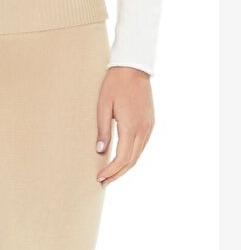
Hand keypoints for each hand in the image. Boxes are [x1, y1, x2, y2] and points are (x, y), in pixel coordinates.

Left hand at [95, 67, 154, 185]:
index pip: (122, 158)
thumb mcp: (103, 107)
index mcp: (131, 126)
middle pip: (131, 161)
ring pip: (138, 155)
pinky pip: (141, 145)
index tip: (100, 178)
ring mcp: (149, 126)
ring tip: (111, 175)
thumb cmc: (114, 84)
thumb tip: (100, 151)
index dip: (111, 171)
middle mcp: (143, 129)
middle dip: (117, 174)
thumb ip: (103, 130)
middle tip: (103, 182)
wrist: (133, 67)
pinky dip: (132, 156)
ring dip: (125, 167)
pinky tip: (122, 159)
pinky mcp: (150, 122)